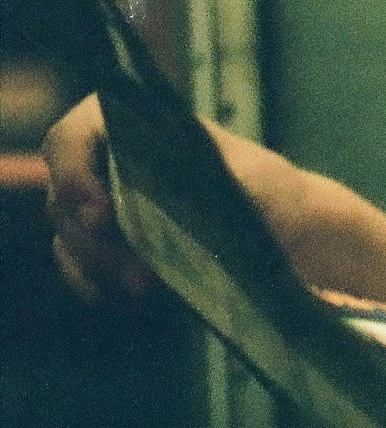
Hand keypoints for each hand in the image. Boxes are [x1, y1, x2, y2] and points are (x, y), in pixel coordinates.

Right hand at [43, 94, 327, 304]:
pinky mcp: (108, 249)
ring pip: (67, 237)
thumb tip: (163, 189)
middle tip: (136, 273)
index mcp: (131, 127)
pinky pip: (80, 269)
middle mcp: (104, 163)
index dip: (72, 173)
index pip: (71, 137)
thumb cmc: (265, 190)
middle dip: (92, 241)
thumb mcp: (247, 176)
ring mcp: (101, 207)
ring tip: (145, 290)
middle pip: (62, 197)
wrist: (281, 231)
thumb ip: (203, 176)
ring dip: (97, 267)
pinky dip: (97, 286)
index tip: (99, 215)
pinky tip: (130, 300)